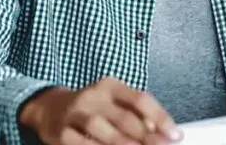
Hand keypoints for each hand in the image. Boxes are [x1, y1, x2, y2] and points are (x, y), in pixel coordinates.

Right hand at [18, 77, 182, 144]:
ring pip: (102, 130)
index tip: (175, 134)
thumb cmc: (92, 106)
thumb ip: (134, 114)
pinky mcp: (61, 132)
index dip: (160, 117)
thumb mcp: (112, 102)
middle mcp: (93, 96)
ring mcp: (76, 114)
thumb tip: (159, 131)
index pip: (140, 99)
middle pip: (124, 116)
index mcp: (110, 86)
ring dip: (123, 143)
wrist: (50, 107)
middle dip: (146, 135)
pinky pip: (81, 144)